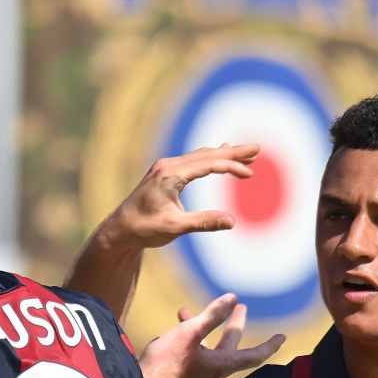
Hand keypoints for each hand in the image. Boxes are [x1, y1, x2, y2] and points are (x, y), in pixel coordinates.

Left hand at [93, 144, 260, 253]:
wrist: (120, 230)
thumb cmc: (144, 229)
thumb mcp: (174, 228)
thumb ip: (203, 222)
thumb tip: (232, 221)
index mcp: (169, 175)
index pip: (208, 164)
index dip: (231, 167)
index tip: (250, 174)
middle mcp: (167, 166)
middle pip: (207, 154)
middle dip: (233, 152)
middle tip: (258, 148)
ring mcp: (165, 168)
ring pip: (201, 156)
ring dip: (224, 154)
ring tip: (248, 153)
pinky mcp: (165, 173)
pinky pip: (193, 161)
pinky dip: (211, 159)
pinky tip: (222, 154)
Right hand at [140, 293, 283, 377]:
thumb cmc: (168, 363)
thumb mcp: (190, 334)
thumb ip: (211, 316)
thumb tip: (233, 298)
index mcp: (222, 363)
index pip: (254, 355)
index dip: (269, 345)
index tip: (282, 337)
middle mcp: (214, 371)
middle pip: (231, 347)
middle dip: (234, 326)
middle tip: (241, 309)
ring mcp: (199, 375)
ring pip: (208, 348)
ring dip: (206, 329)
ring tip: (191, 312)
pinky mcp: (183, 377)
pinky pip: (193, 354)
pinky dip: (190, 339)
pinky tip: (175, 329)